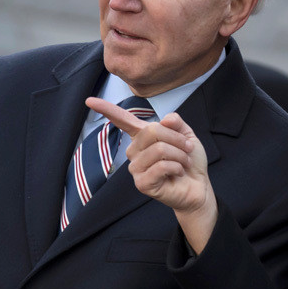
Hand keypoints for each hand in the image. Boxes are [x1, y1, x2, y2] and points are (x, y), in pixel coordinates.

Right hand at [86, 97, 216, 251]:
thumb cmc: (189, 161)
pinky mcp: (142, 183)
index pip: (121, 120)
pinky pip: (161, 166)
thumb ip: (176, 123)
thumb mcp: (186, 135)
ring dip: (179, 155)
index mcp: (142, 137)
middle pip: (151, 131)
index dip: (106, 109)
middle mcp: (134, 151)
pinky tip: (178, 173)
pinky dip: (177, 167)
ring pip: (159, 149)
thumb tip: (165, 119)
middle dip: (176, 139)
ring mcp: (136, 168)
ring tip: (183, 163)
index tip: (89, 101)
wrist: (198, 187)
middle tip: (186, 149)